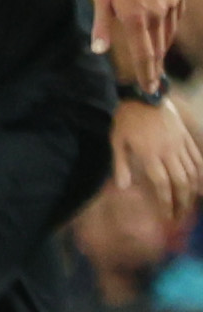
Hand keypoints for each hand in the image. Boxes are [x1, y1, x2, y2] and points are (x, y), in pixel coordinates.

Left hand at [91, 0, 184, 89]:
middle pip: (158, 47)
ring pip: (169, 32)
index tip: (148, 88)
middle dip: (155, 66)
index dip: (146, 73)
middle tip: (153, 81)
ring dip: (163, 48)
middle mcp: (157, 13)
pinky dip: (170, 27)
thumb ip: (102, 25)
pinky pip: (175, 15)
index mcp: (135, 17)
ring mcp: (171, 1)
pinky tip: (165, 32)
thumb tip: (99, 51)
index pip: (143, 54)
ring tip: (157, 61)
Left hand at [110, 94, 202, 214]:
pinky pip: (198, 159)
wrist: (144, 94)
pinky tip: (200, 186)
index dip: (166, 202)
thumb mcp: (117, 141)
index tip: (167, 216)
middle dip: (182, 203)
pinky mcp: (187, 137)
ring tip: (189, 206)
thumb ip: (121, 165)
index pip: (162, 184)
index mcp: (150, 154)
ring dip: (192, 192)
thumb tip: (124, 188)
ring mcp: (180, 144)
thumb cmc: (126, 118)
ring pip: (193, 173)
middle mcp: (169, 151)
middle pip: (181, 183)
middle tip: (180, 217)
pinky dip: (201, 174)